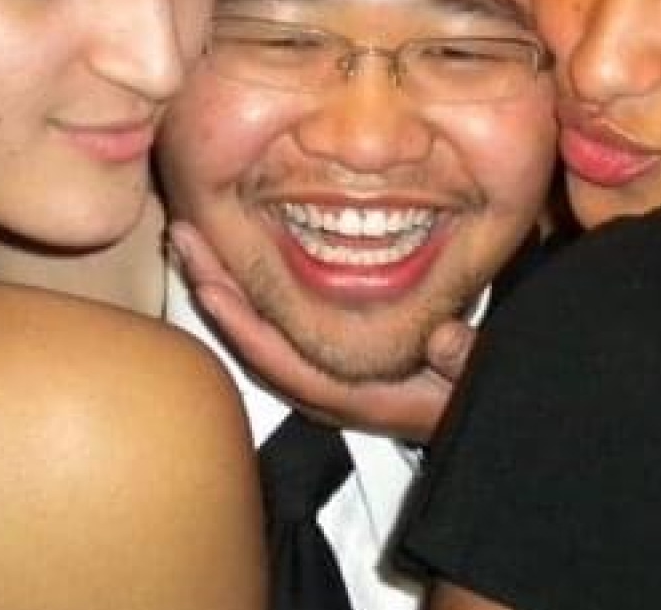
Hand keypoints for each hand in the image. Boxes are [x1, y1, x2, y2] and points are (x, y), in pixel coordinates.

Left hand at [167, 221, 475, 442]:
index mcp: (352, 397)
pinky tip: (228, 264)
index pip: (282, 360)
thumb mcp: (477, 380)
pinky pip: (270, 330)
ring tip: (192, 241)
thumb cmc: (471, 400)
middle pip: (253, 341)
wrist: (471, 424)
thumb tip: (445, 338)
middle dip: (216, 289)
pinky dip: (244, 297)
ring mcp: (318, 377)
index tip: (209, 285)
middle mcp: (324, 391)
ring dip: (224, 288)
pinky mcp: (320, 363)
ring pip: (256, 333)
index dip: (242, 324)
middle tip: (183, 237)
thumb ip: (463, 361)